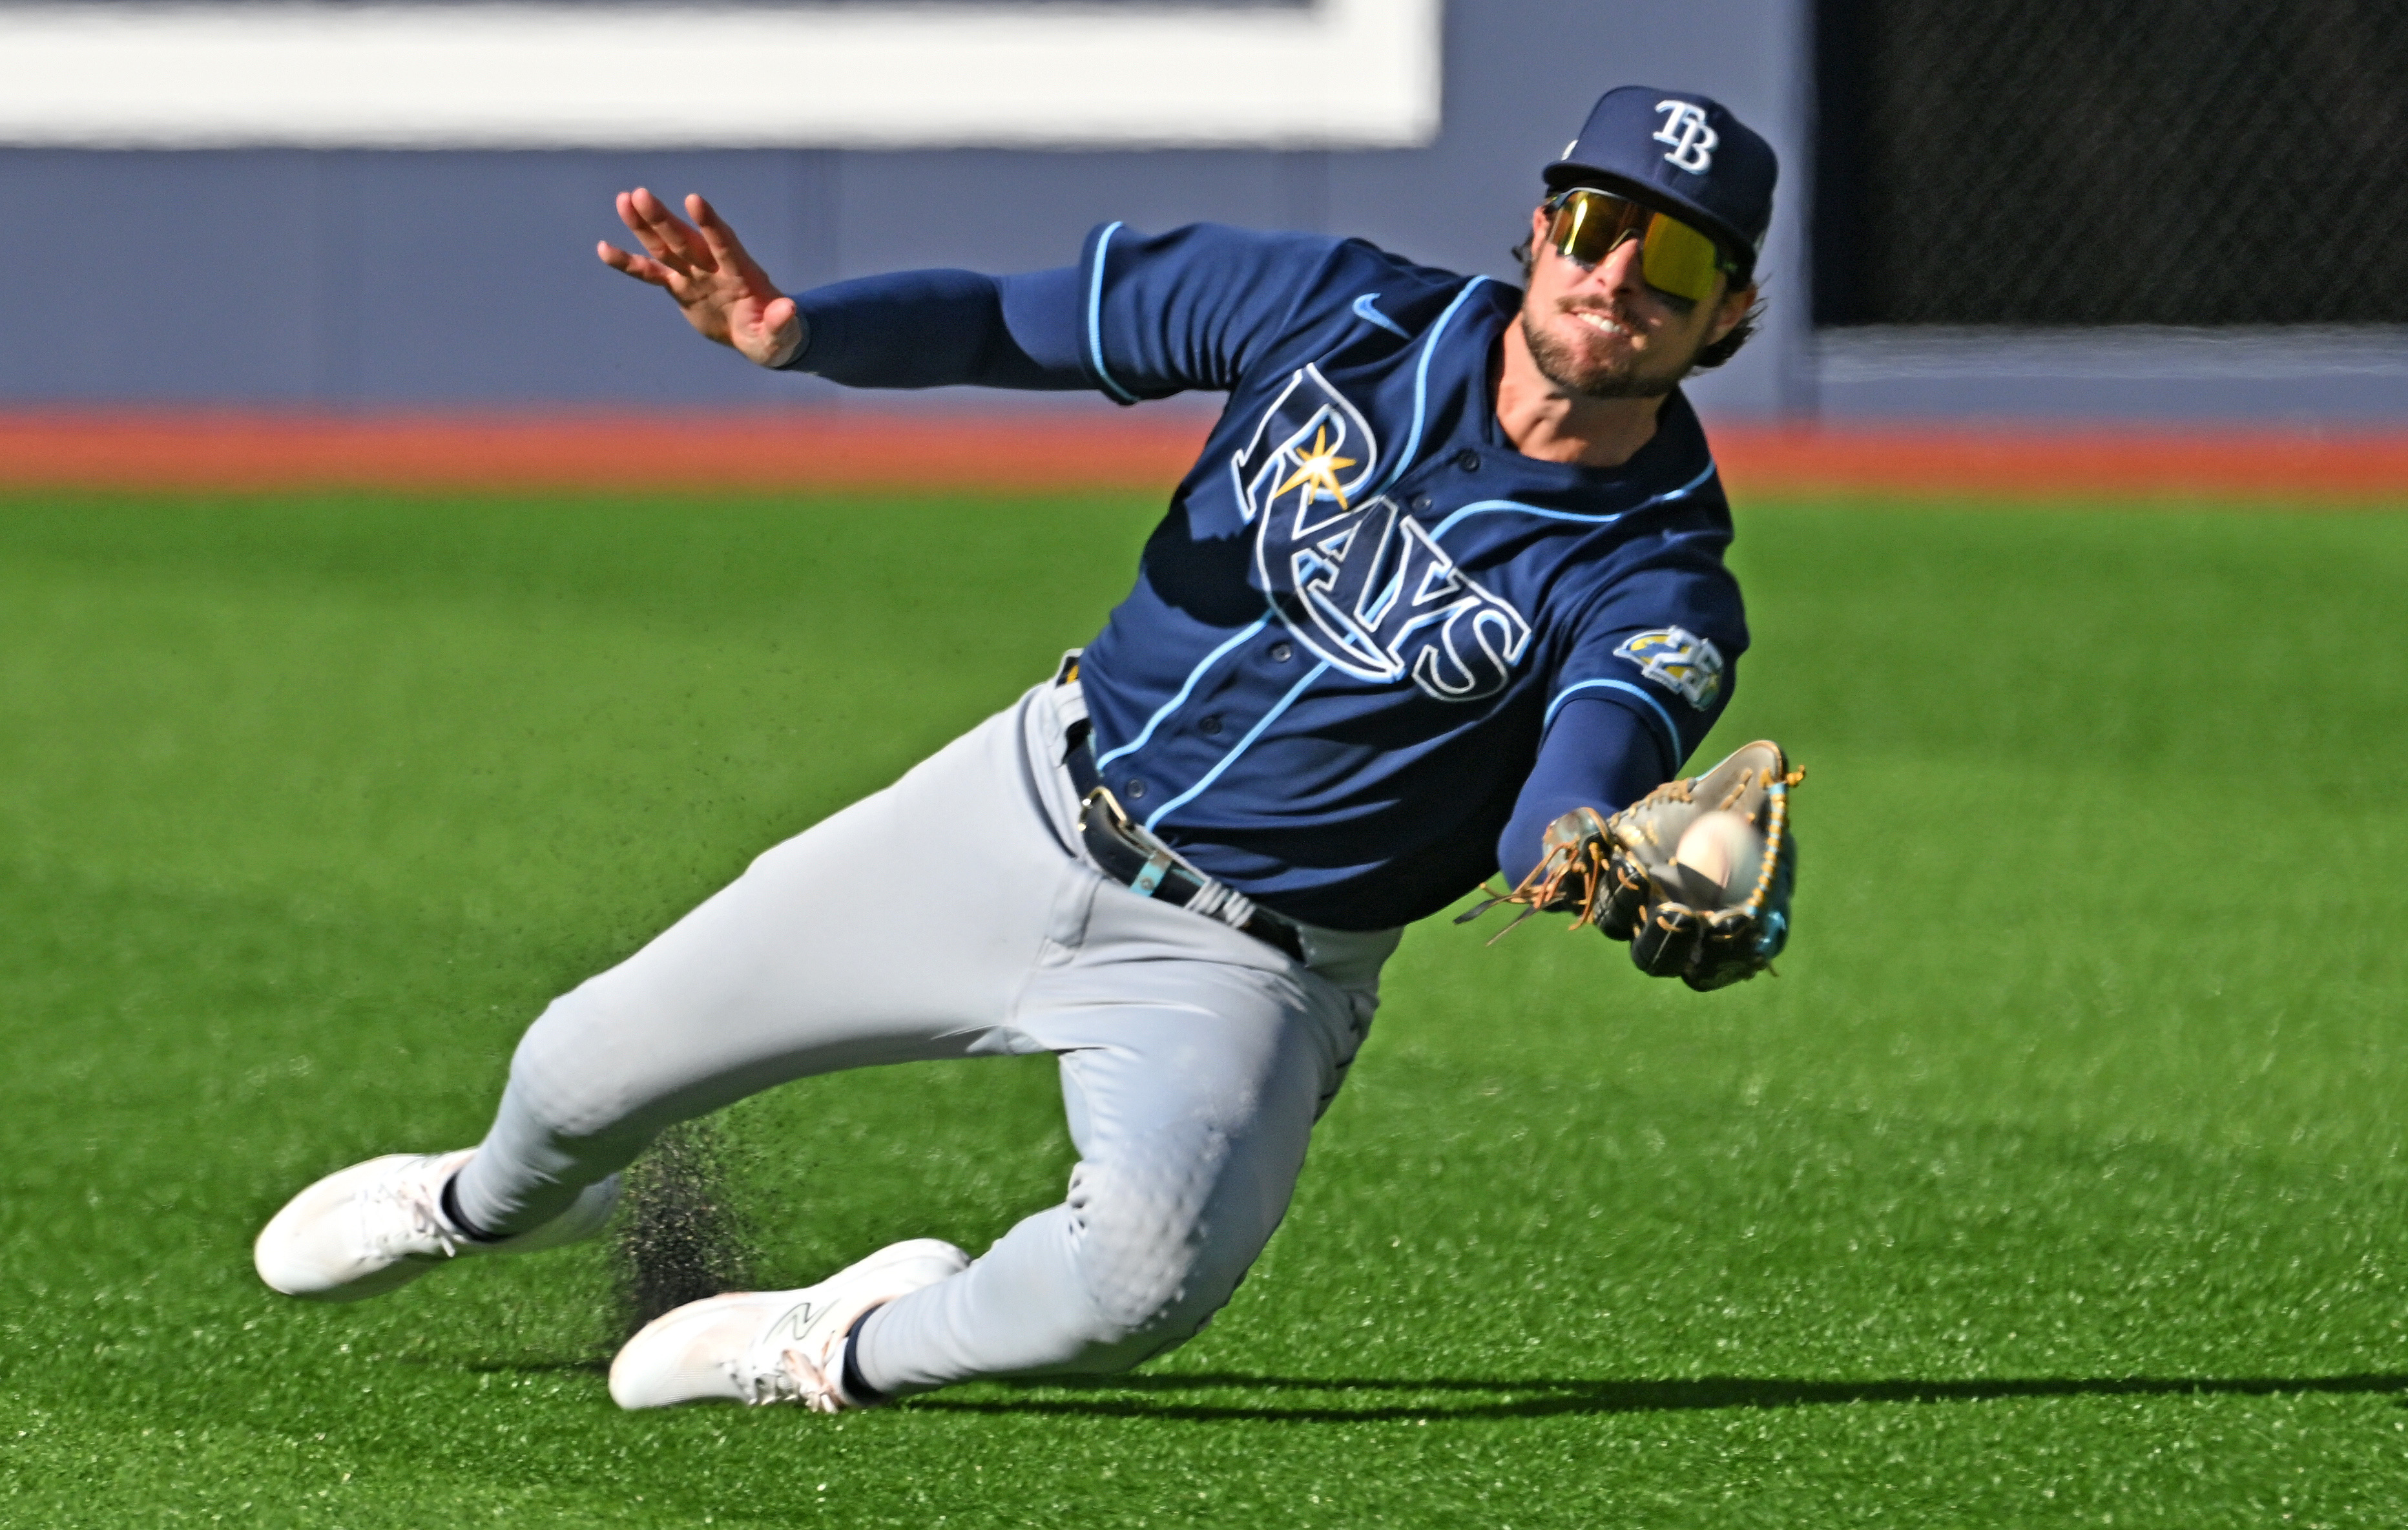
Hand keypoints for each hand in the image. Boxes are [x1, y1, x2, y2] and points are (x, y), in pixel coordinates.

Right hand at [598, 188, 803, 368]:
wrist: (760, 337)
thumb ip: (783, 322)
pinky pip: (650, 273)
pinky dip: (628, 263)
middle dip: (663, 220)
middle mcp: (714, 267)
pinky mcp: (680, 286)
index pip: (724, 244)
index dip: (709, 224)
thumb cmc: (777, 336)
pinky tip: (604, 248)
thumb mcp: (783, 336)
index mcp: (741, 274)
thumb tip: (789, 310)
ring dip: (645, 226)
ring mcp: (695, 274)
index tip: (694, 200)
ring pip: (665, 247)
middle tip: (639, 194)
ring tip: (624, 201)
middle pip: (685, 240)